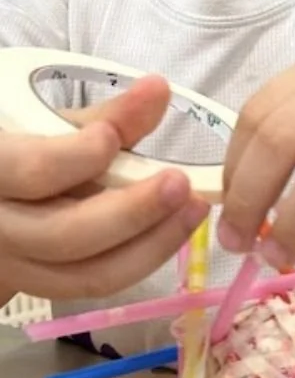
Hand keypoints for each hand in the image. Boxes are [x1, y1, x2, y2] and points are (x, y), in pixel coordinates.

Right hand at [0, 77, 208, 299]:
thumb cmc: (23, 152)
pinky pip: (98, 284)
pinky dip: (142, 259)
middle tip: (180, 184)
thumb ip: (107, 116)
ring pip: (88, 274)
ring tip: (194, 208)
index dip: (76, 157)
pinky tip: (174, 229)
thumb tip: (158, 89)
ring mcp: (17, 267)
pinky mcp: (42, 288)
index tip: (112, 136)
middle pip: (64, 236)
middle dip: (132, 211)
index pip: (30, 172)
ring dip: (152, 244)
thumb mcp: (53, 128)